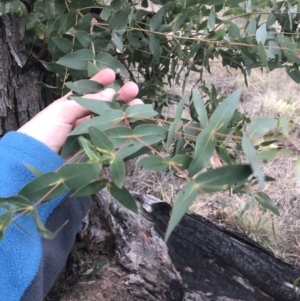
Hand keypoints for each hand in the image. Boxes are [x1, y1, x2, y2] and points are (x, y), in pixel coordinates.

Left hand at [18, 69, 142, 152]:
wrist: (35, 162)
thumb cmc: (43, 132)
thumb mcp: (62, 111)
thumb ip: (88, 102)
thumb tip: (111, 92)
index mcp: (72, 107)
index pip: (89, 92)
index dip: (100, 81)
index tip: (112, 73)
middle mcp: (82, 120)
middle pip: (105, 106)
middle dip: (120, 96)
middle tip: (134, 89)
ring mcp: (90, 134)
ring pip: (112, 121)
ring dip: (126, 112)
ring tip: (139, 105)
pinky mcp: (96, 150)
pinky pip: (113, 139)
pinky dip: (125, 132)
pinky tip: (134, 124)